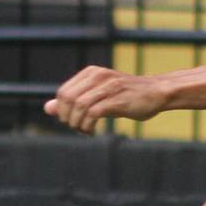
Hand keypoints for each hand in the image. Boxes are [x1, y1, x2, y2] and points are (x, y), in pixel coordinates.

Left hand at [46, 65, 168, 133]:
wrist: (157, 92)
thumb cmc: (126, 96)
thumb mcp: (97, 97)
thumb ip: (72, 102)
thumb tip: (47, 108)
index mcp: (91, 73)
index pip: (63, 92)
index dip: (62, 111)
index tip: (72, 121)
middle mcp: (98, 76)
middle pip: (67, 99)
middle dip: (67, 118)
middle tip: (77, 127)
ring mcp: (108, 86)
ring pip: (78, 106)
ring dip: (77, 124)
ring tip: (85, 131)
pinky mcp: (117, 99)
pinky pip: (92, 113)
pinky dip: (87, 126)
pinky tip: (91, 132)